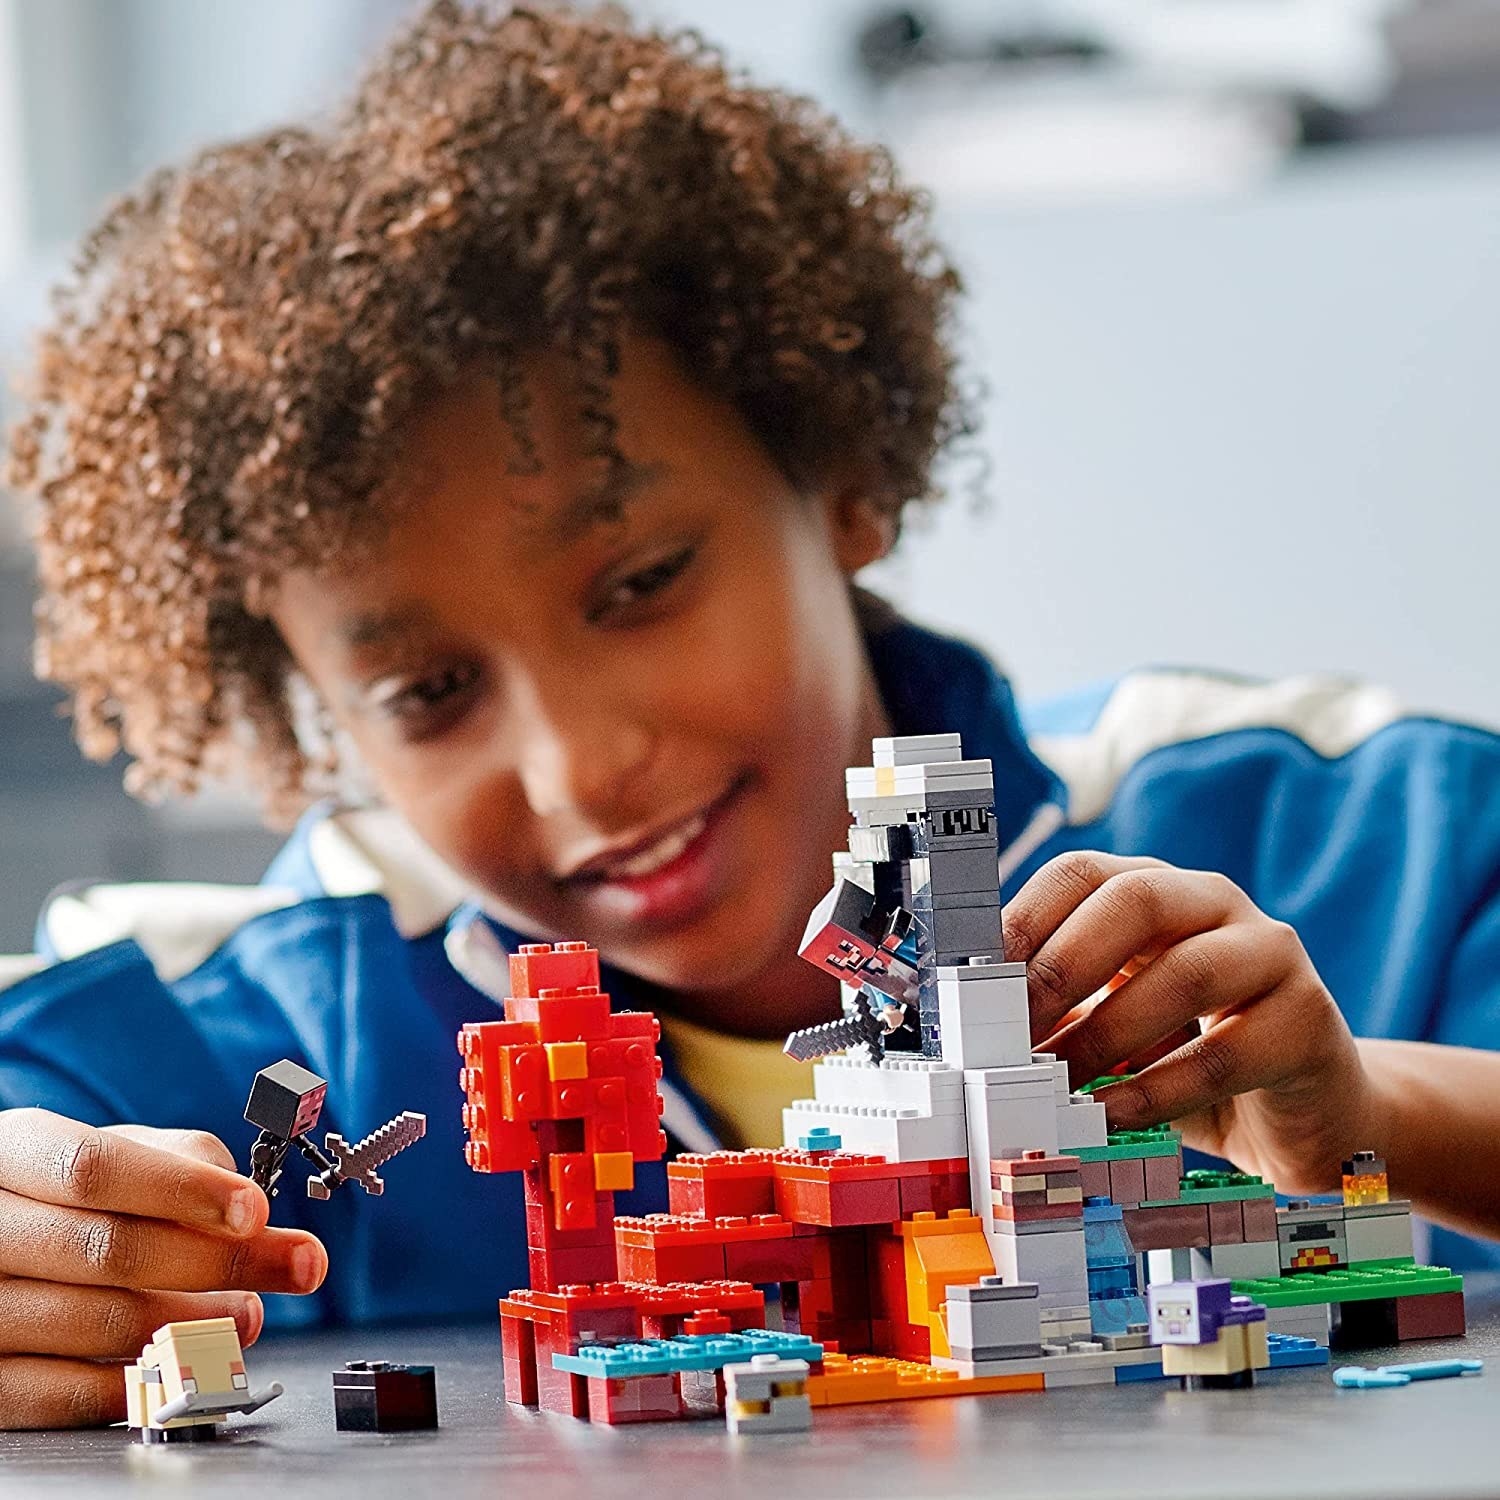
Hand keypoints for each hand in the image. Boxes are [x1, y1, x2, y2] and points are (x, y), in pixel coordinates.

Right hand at [0, 1109, 327, 1428]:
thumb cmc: (64, 1190)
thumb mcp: (116, 1150)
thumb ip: (181, 1160)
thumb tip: (246, 1203)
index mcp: (14, 1153)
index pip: (96, 1169)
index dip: (184, 1191)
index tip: (257, 1210)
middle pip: (110, 1250)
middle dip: (221, 1261)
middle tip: (295, 1265)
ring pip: (97, 1322)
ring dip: (194, 1323)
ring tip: (250, 1313)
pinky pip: (62, 1394)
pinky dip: (137, 1381)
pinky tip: (188, 1359)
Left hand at [1002, 851, 1370, 1194]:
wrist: (1297, 1114)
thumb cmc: (1182, 1056)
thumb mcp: (1108, 1024)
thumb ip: (1057, 1014)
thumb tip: (977, 1031)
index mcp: (1153, 887)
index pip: (1080, 872)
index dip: (1024, 919)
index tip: (977, 980)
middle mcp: (1212, 901)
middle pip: (1135, 901)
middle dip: (1062, 966)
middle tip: (1011, 1032)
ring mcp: (1270, 950)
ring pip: (1186, 972)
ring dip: (1107, 1034)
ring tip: (1056, 1085)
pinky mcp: (1308, 1017)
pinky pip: (1228, 1051)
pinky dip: (1159, 1089)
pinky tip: (1112, 1116)